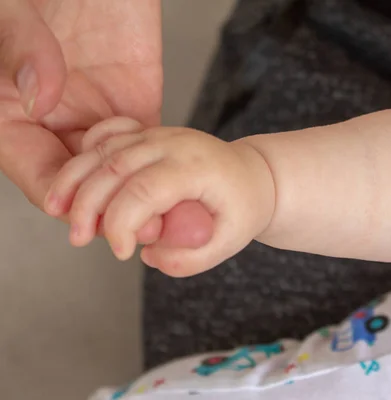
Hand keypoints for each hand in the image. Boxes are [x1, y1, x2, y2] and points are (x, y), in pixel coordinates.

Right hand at [0, 0, 210, 247]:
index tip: (94, 223)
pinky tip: (175, 185)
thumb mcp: (15, 13)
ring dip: (138, 198)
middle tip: (142, 230)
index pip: (35, 171)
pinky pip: (145, 146)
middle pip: (81, 184)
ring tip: (165, 217)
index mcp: (11, 113)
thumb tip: (40, 97)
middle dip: (111, 211)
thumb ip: (23, 52)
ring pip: (116, 172)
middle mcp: (53, 122)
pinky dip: (158, 167)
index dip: (64, 201)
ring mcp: (95, 115)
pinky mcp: (133, 105)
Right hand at [46, 118, 274, 275]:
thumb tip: (148, 256)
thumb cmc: (243, 207)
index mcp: (196, 166)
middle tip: (77, 239)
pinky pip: (109, 135)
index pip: (146, 190)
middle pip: (115, 166)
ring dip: (75, 180)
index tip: (122, 252)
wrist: (252, 175)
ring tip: (57, 212)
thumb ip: (191, 259)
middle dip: (87, 205)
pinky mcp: (148, 135)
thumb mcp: (231, 241)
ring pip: (105, 149)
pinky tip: (72, 179)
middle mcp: (174, 143)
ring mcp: (159, 134)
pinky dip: (86, 153)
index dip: (122, 223)